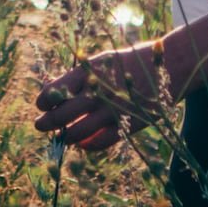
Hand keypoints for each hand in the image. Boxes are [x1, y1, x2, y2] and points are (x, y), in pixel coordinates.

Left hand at [32, 40, 167, 151]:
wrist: (168, 66)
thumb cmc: (128, 62)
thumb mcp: (100, 61)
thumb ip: (76, 76)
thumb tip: (48, 89)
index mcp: (89, 72)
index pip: (55, 90)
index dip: (43, 100)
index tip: (39, 105)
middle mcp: (98, 92)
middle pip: (62, 115)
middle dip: (46, 123)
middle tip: (40, 125)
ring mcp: (112, 111)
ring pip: (77, 133)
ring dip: (64, 137)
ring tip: (60, 136)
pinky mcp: (126, 126)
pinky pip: (100, 142)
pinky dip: (87, 146)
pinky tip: (82, 143)